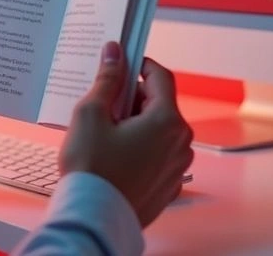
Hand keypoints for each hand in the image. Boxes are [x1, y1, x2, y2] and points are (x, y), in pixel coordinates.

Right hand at [59, 42, 194, 226]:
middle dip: (134, 99)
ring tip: (106, 135)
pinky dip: (141, 149)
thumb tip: (115, 53)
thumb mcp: (91, 114)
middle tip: (105, 105)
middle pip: (160, 105)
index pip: (161, 77)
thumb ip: (107, 80)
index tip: (122, 62)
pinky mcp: (168, 186)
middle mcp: (181, 143)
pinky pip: (157, 156)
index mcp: (167, 121)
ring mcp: (177, 167)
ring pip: (159, 131)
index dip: (140, 64)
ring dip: (137, 125)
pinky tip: (115, 156)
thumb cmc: (91, 169)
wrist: (93, 219)